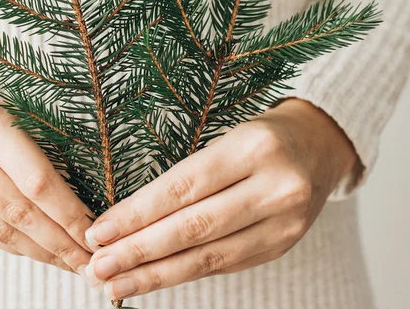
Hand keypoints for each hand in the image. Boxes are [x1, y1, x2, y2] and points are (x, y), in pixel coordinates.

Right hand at [0, 41, 93, 274]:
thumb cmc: (4, 115)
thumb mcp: (27, 115)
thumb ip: (53, 150)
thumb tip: (91, 207)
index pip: (35, 178)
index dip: (67, 212)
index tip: (94, 231)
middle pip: (17, 209)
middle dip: (59, 240)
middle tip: (89, 259)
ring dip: (40, 251)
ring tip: (70, 261)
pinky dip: (16, 246)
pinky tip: (41, 252)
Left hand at [83, 98, 357, 300]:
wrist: (321, 145)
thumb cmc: (261, 136)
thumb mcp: (228, 137)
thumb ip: (190, 176)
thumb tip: (130, 216)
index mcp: (253, 147)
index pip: (183, 186)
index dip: (137, 212)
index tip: (99, 230)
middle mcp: (274, 187)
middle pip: (194, 227)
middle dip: (139, 250)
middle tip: (99, 266)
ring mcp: (284, 222)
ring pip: (209, 256)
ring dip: (157, 273)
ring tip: (116, 283)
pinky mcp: (284, 246)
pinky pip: (226, 264)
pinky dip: (186, 273)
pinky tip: (156, 278)